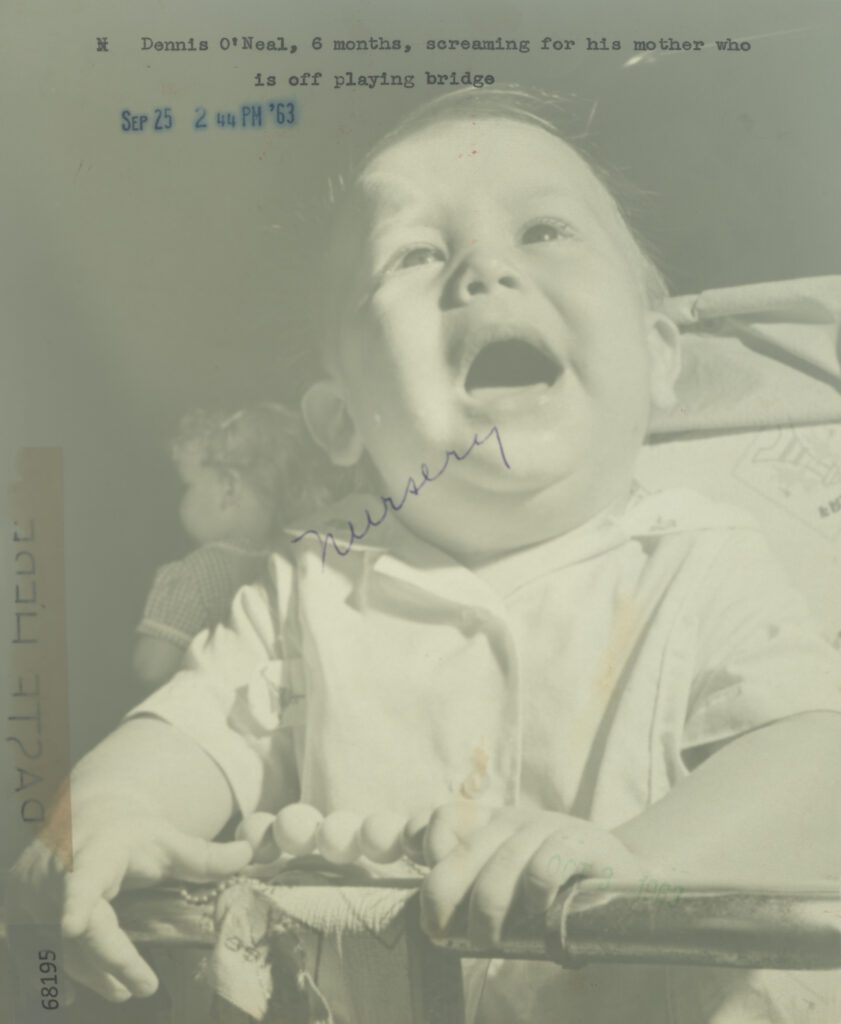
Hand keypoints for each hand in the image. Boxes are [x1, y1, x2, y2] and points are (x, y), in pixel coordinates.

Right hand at [9, 807, 251, 1002]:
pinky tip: (79, 990)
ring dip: (90, 972)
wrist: (87, 817)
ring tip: (127, 989)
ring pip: (56, 948)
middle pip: (77, 929)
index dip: (76, 901)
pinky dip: (60, 971)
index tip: (71, 922)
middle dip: (109, 960)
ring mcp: (28, 895)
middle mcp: (51, 873)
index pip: (81, 878)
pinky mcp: (17, 913)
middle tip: (143, 986)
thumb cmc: (129, 831)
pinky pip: (36, 953)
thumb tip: (251, 853)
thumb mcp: (168, 839)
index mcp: (90, 851)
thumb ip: (205, 855)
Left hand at [419, 802, 644, 947]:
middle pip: (461, 851)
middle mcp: (514, 821)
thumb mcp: (510, 879)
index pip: (443, 818)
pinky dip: (535, 897)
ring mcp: (547, 828)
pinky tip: (540, 914)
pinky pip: (544, 869)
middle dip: (443, 896)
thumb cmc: (559, 887)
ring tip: (487, 940)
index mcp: (491, 824)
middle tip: (440, 932)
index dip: (424, 846)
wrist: (628, 876)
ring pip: (501, 867)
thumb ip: (472, 886)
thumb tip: (430, 916)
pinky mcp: (581, 842)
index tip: (427, 890)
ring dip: (488, 911)